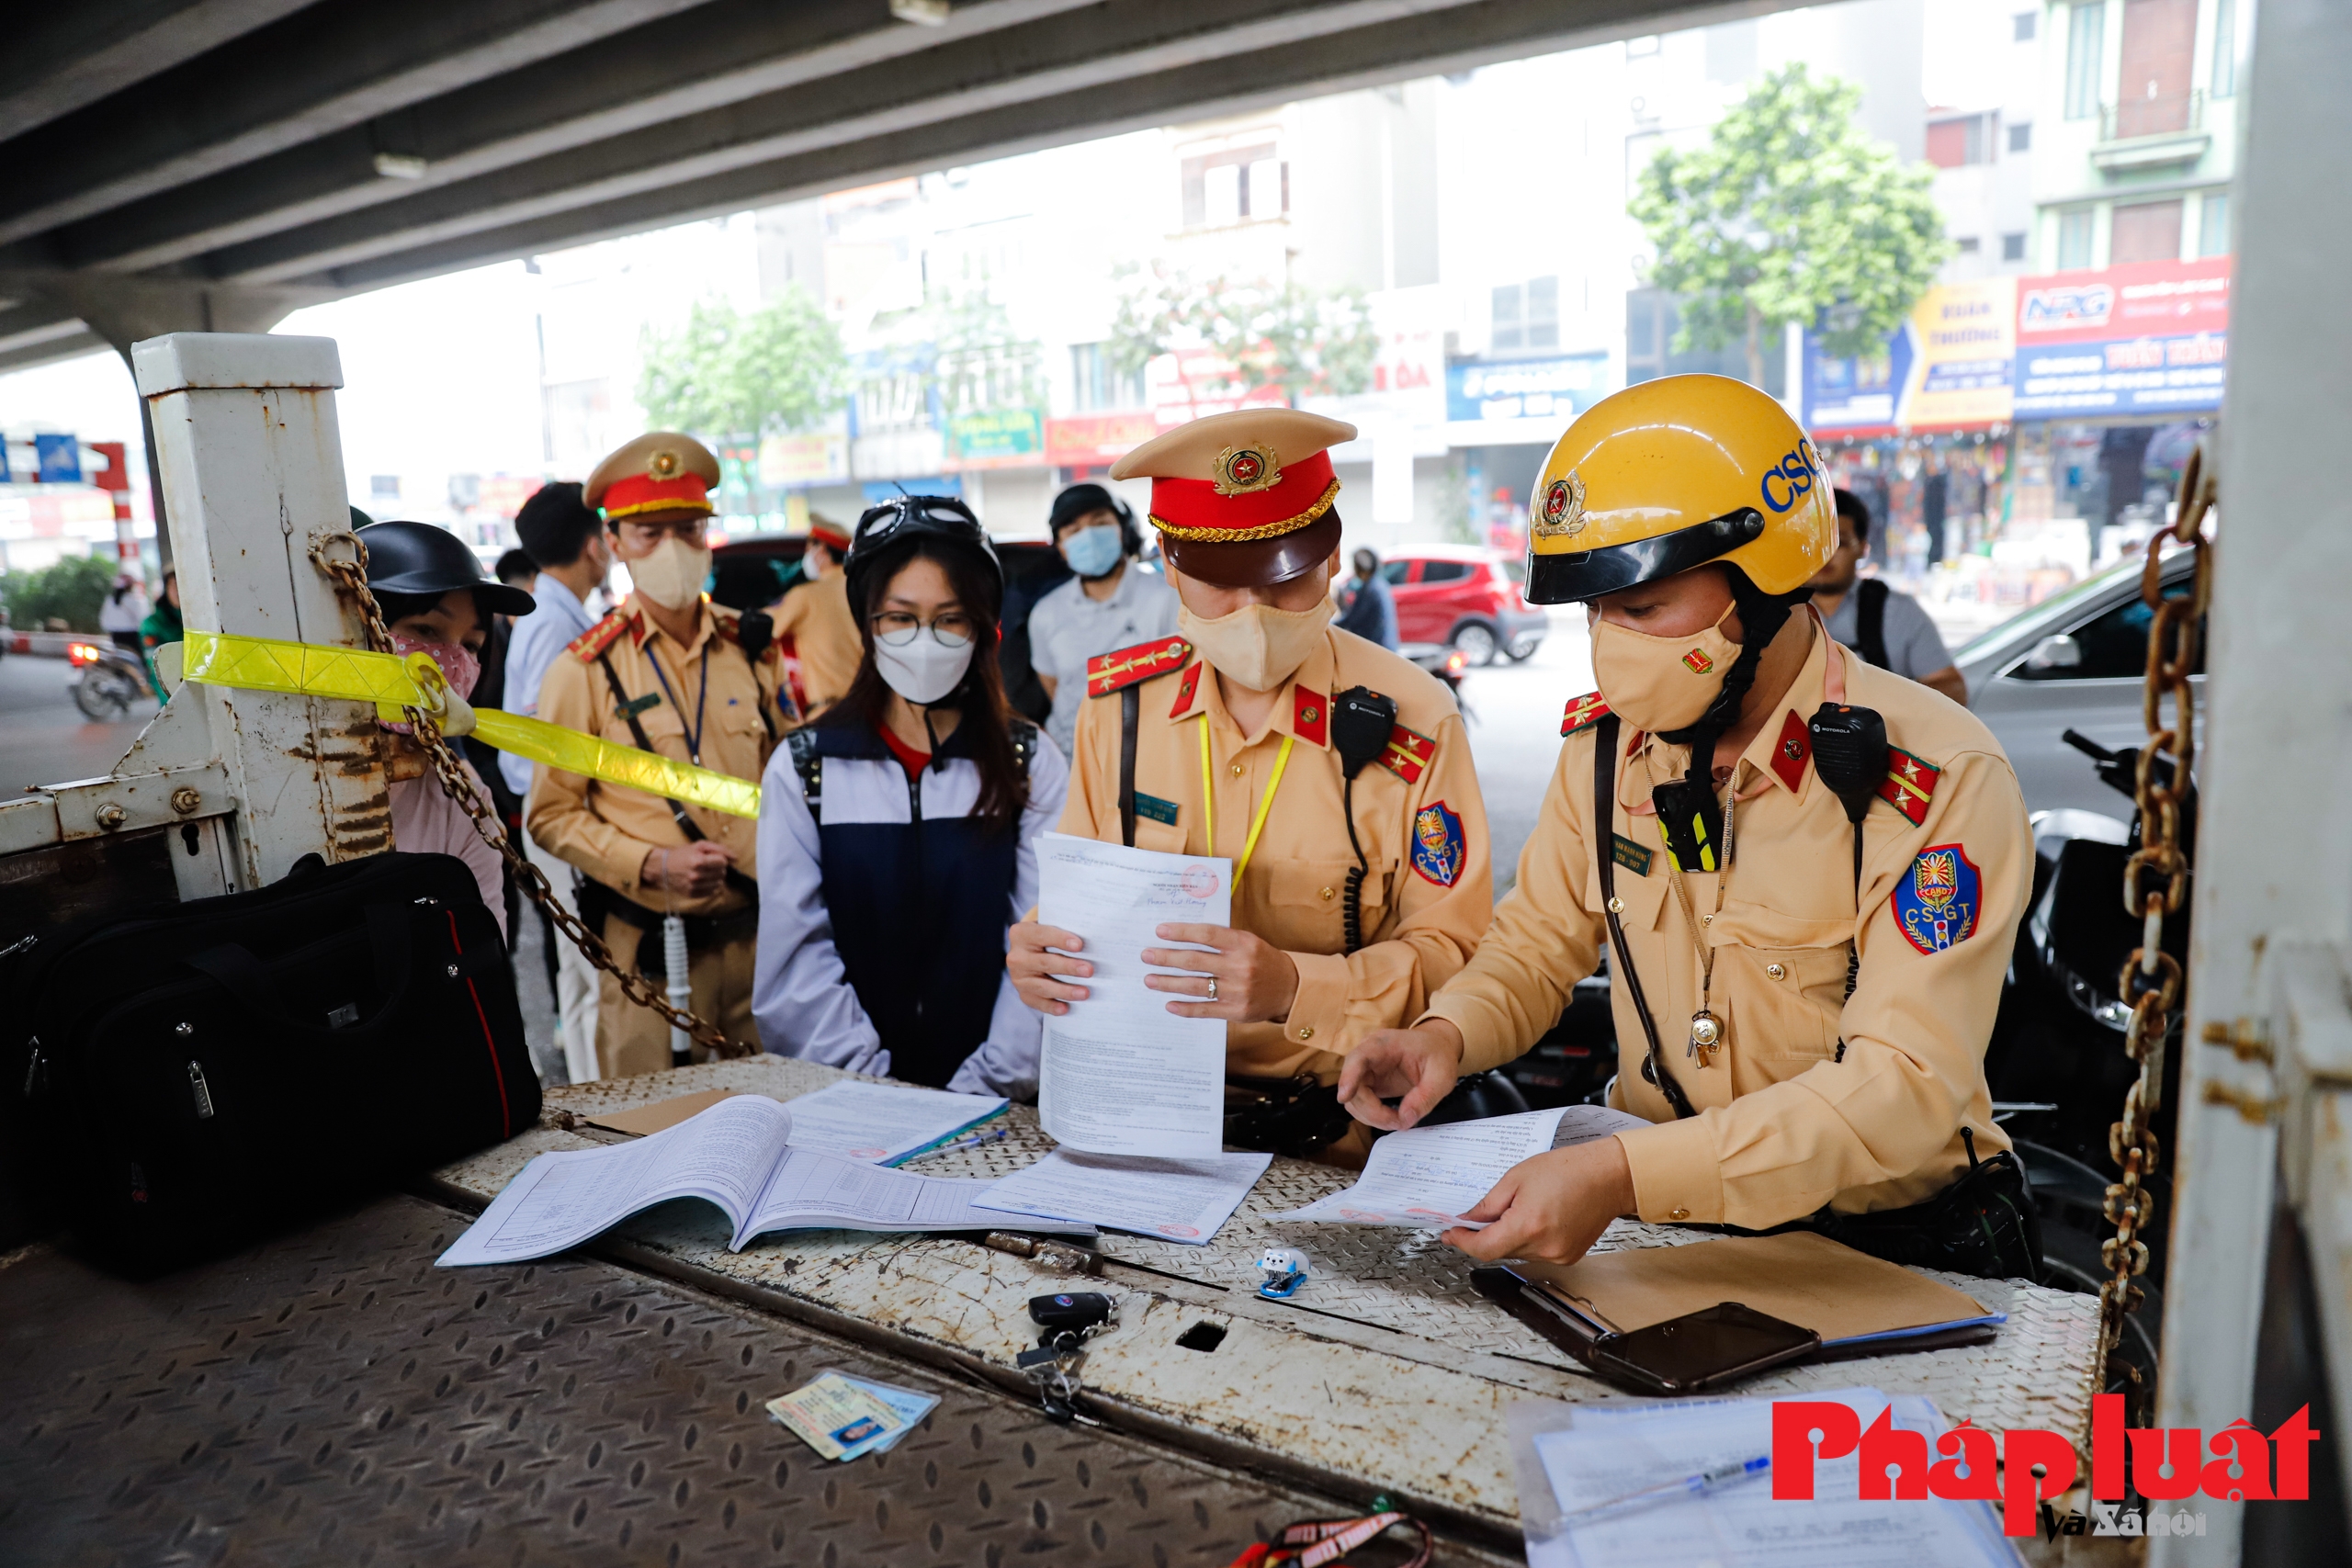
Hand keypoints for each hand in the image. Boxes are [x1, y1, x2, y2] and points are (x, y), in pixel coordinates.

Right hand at [640, 840, 730, 897]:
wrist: (662, 867)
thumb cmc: (682, 854)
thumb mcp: (699, 845)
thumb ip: (719, 849)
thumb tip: (735, 858)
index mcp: (698, 861)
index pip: (723, 862)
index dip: (720, 859)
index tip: (713, 858)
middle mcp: (696, 876)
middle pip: (722, 873)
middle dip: (718, 868)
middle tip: (708, 865)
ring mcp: (694, 887)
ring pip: (719, 884)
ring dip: (715, 877)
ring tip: (705, 872)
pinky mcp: (692, 894)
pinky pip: (711, 892)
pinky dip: (710, 886)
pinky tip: (702, 880)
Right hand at [1008, 920, 1089, 1015]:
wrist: (1032, 952)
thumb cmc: (1049, 938)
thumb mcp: (1053, 927)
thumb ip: (1066, 929)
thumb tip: (1094, 938)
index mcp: (1021, 934)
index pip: (1042, 935)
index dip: (1061, 939)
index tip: (1080, 945)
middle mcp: (1016, 956)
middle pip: (1045, 963)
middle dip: (1069, 967)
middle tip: (1090, 971)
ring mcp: (1018, 977)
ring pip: (1043, 986)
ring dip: (1065, 991)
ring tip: (1085, 993)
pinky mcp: (1024, 994)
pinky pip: (1038, 1002)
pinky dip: (1052, 1006)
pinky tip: (1066, 1008)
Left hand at [1141, 924, 1299, 1023]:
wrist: (1290, 989)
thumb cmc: (1263, 960)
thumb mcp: (1248, 941)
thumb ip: (1221, 939)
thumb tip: (1183, 936)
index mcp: (1243, 944)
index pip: (1207, 935)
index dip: (1182, 932)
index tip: (1160, 931)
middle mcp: (1239, 966)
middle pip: (1195, 961)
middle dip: (1166, 958)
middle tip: (1146, 955)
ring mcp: (1237, 991)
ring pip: (1195, 986)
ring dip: (1169, 983)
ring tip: (1150, 979)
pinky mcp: (1235, 1011)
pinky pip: (1205, 1009)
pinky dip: (1185, 1007)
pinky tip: (1169, 1004)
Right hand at [1337, 1021, 1463, 1129]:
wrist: (1436, 1046)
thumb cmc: (1438, 1055)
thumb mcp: (1442, 1075)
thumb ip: (1425, 1097)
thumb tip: (1405, 1119)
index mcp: (1384, 1044)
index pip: (1358, 1058)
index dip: (1348, 1077)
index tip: (1344, 1096)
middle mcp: (1368, 1055)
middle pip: (1353, 1084)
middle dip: (1371, 1110)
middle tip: (1399, 1123)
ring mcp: (1365, 1070)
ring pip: (1353, 1098)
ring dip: (1372, 1116)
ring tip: (1399, 1122)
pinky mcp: (1368, 1083)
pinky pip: (1360, 1103)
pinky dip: (1373, 1115)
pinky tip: (1392, 1118)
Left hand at [1440, 1138, 1636, 1265]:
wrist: (1609, 1176)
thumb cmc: (1569, 1169)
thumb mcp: (1517, 1177)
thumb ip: (1489, 1204)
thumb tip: (1469, 1220)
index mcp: (1527, 1226)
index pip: (1483, 1248)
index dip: (1463, 1242)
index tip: (1451, 1234)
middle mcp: (1544, 1247)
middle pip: (1499, 1251)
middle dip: (1484, 1236)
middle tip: (1476, 1217)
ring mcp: (1558, 1255)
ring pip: (1516, 1253)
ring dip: (1507, 1237)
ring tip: (1516, 1210)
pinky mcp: (1568, 1257)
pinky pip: (1536, 1253)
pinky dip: (1527, 1240)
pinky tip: (1534, 1219)